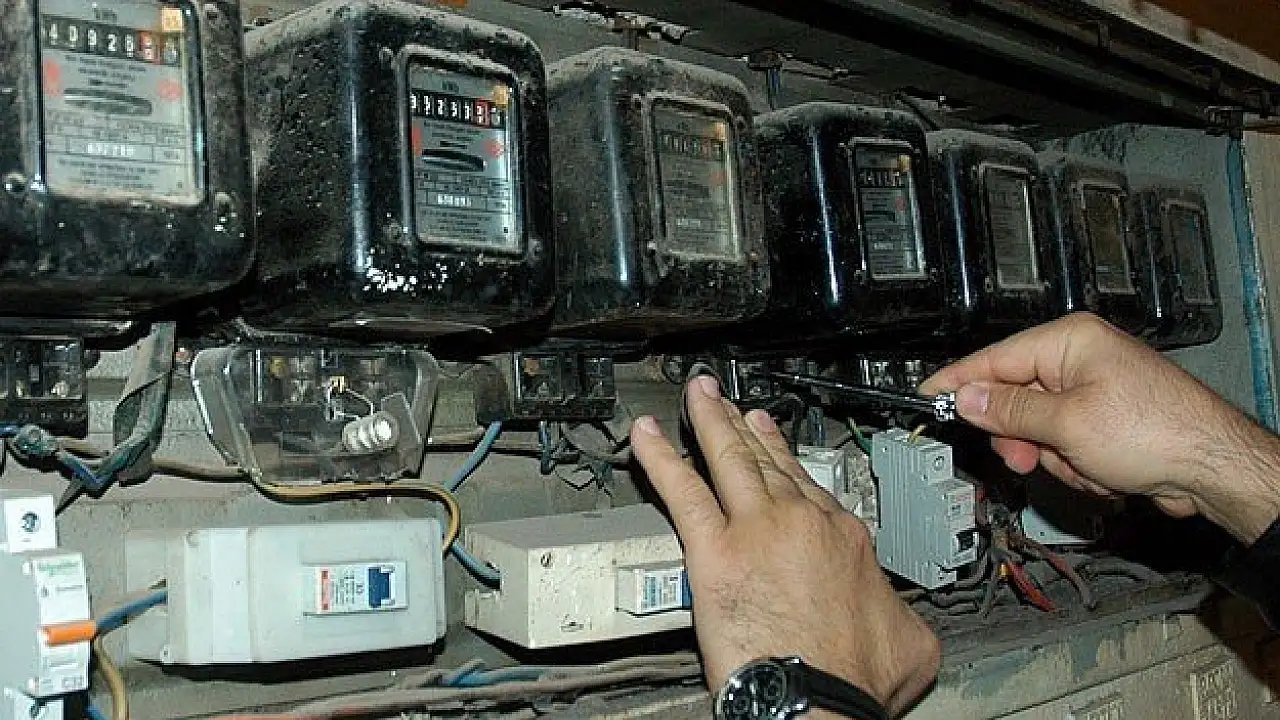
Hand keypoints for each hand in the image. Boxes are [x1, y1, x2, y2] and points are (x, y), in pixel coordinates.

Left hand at [630, 375, 939, 716]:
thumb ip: (896, 613)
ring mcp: (755, 528)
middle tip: (733, 405)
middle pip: (768, 461)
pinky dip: (658, 458)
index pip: (809, 488)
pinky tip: (644, 436)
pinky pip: (680, 490)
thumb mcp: (907, 640)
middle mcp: (801, 521)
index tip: (775, 443)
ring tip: (698, 398)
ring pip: (728, 458)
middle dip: (747, 426)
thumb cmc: (855, 679)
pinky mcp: (713, 550)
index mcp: (844, 539)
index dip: (787, 459)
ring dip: (709, 421)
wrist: (820, 699)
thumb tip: (900, 619)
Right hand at [920, 312, 1279, 543]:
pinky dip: (1077, 466)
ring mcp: (1093, 392)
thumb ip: (1008, 411)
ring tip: (1087, 465)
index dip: (959, 381)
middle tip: (1028, 456)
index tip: (931, 397)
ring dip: (1056, 457)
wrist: (1212, 468)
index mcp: (1069, 341)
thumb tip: (969, 399)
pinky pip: (1064, 445)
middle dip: (1023, 437)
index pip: (994, 358)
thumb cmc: (1157, 431)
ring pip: (1038, 431)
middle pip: (1015, 399)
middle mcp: (1080, 359)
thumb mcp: (1066, 422)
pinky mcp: (1104, 422)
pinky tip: (1103, 472)